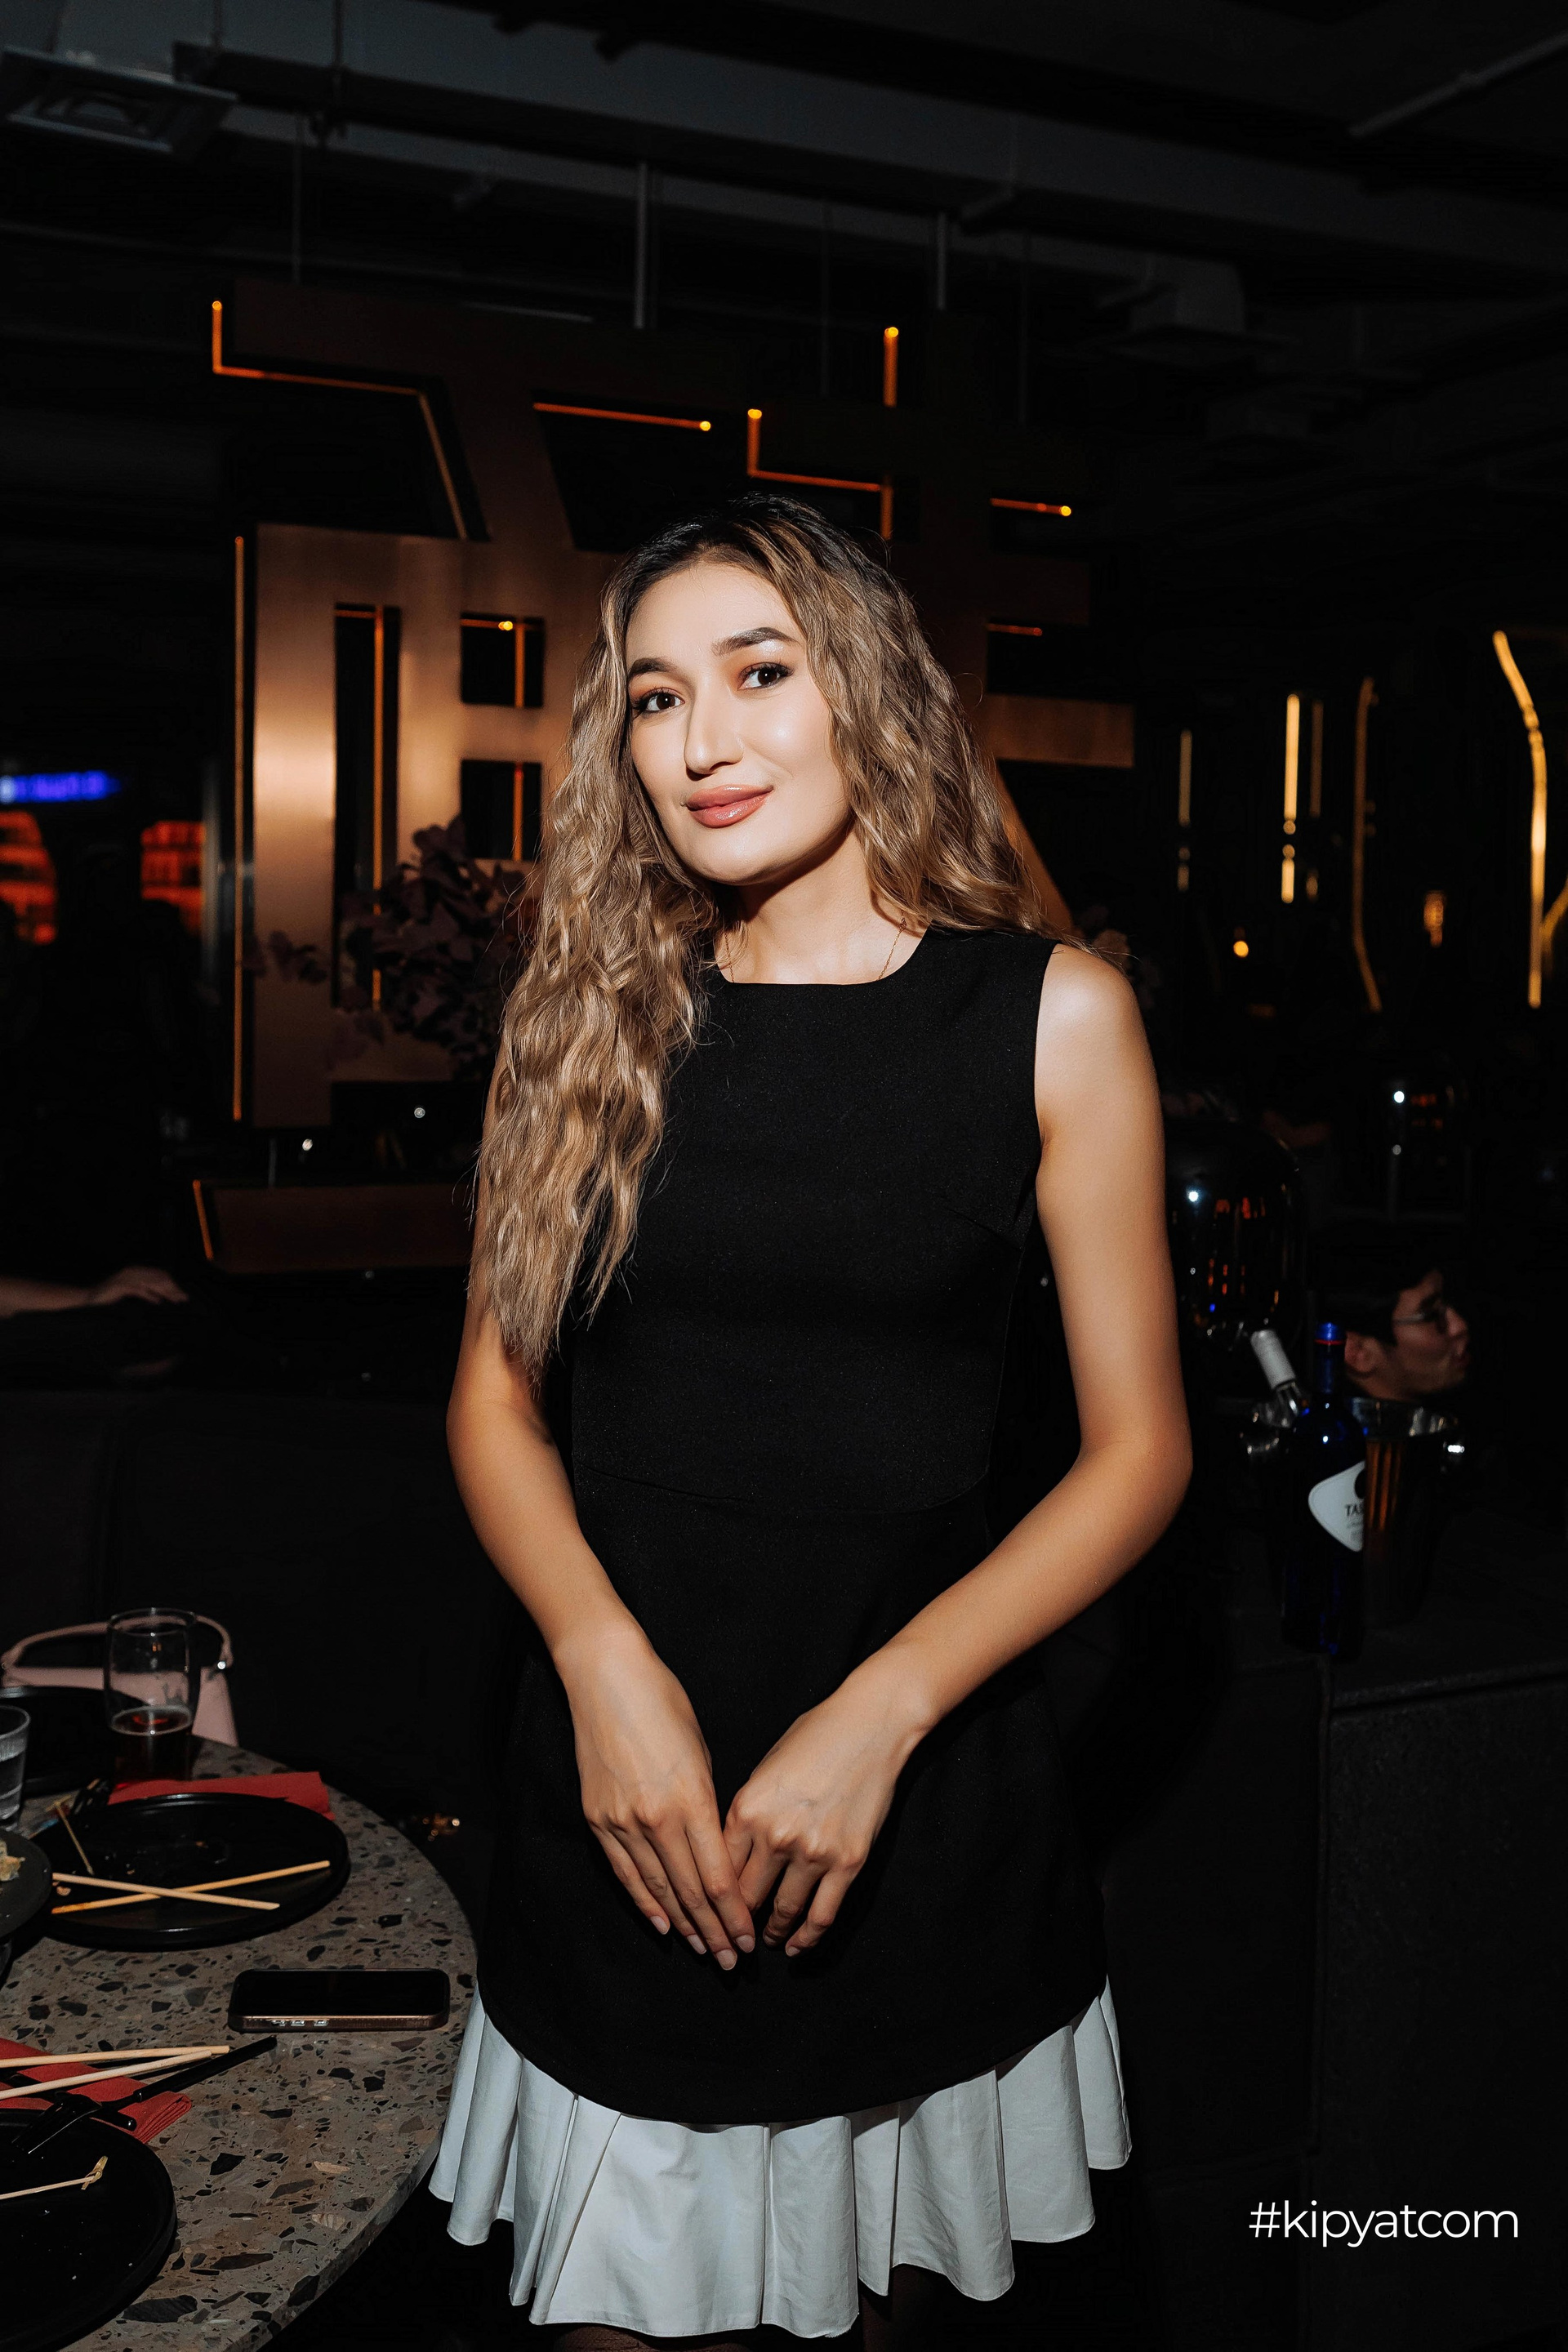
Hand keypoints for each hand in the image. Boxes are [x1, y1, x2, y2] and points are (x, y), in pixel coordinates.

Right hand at [85, 1266, 187, 1306]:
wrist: (89, 1298)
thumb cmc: (110, 1296)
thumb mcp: (129, 1292)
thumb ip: (143, 1290)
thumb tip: (160, 1296)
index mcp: (136, 1271)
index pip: (159, 1275)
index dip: (172, 1284)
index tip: (181, 1295)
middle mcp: (132, 1272)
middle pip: (158, 1278)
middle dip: (172, 1288)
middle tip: (183, 1299)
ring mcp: (126, 1278)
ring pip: (151, 1283)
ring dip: (165, 1292)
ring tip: (175, 1300)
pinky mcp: (120, 1286)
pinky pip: (139, 1290)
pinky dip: (149, 1296)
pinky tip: (158, 1302)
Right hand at [556, 1619, 755, 1967]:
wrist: (606, 1678)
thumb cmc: (664, 1703)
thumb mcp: (701, 1751)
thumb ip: (709, 1803)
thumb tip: (716, 1844)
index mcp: (691, 1799)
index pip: (717, 1876)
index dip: (734, 1914)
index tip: (749, 1938)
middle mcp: (655, 1818)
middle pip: (690, 1890)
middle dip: (713, 1929)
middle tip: (731, 1960)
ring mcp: (622, 1820)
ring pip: (658, 1888)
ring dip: (682, 1923)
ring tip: (701, 1949)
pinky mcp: (598, 1818)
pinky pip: (624, 1872)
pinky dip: (644, 1901)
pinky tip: (661, 1924)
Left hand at [723, 1656, 930, 1956]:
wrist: (870, 1725)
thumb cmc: (815, 1736)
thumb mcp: (764, 1769)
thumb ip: (746, 1812)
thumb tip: (732, 1853)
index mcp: (746, 1809)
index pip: (718, 1869)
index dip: (712, 1897)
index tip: (710, 1912)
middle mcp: (775, 1835)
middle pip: (746, 1897)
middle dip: (736, 1922)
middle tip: (732, 1937)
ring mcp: (813, 1851)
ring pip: (783, 1910)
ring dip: (772, 1933)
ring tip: (767, 1941)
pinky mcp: (847, 1862)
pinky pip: (822, 1914)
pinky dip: (807, 1937)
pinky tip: (797, 1946)